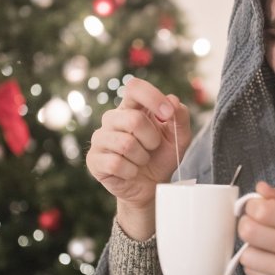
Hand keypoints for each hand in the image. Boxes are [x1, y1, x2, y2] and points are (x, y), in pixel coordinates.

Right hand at [86, 78, 190, 239]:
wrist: (150, 187)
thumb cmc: (162, 158)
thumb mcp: (179, 138)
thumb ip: (180, 117)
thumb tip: (172, 100)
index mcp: (132, 108)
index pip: (134, 88)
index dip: (152, 97)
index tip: (167, 115)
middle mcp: (112, 119)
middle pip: (133, 119)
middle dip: (152, 139)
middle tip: (152, 148)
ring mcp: (100, 139)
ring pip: (125, 144)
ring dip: (142, 157)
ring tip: (141, 161)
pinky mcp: (94, 160)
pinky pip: (115, 163)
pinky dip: (131, 171)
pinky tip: (130, 172)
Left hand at [237, 182, 274, 274]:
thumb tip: (260, 189)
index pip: (262, 210)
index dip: (252, 206)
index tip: (255, 208)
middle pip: (249, 232)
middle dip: (246, 224)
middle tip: (253, 224)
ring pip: (247, 256)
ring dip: (250, 248)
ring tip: (262, 245)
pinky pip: (254, 274)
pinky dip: (257, 265)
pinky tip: (269, 260)